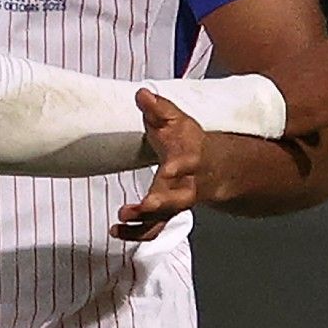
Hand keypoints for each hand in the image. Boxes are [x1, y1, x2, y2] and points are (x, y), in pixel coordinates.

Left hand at [111, 88, 203, 241]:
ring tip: (120, 223)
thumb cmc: (189, 143)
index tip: (169, 170)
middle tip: (144, 206)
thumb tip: (142, 94)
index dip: (180, 168)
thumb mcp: (175, 121)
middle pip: (177, 200)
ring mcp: (175, 204)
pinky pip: (152, 229)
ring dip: (142, 225)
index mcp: (189, 160)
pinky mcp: (165, 215)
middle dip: (161, 204)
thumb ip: (158, 108)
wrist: (210, 167)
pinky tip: (117, 231)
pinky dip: (135, 233)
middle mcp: (185, 186)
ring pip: (163, 220)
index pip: (187, 164)